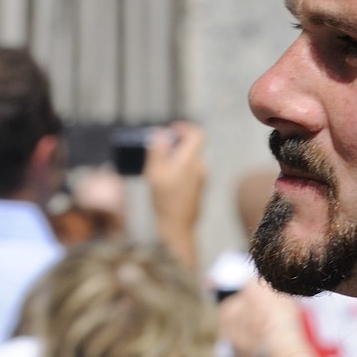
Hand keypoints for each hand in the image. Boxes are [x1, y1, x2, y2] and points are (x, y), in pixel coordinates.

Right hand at [145, 122, 206, 269]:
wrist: (177, 227)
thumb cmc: (164, 200)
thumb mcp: (155, 172)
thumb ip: (158, 150)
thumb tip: (161, 133)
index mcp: (191, 160)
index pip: (197, 134)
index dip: (185, 128)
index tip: (172, 131)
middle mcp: (200, 168)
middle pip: (191, 147)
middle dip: (175, 145)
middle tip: (159, 151)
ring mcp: (201, 180)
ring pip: (189, 160)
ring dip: (175, 159)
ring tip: (159, 168)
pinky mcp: (198, 189)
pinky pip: (189, 172)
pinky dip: (179, 170)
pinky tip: (165, 181)